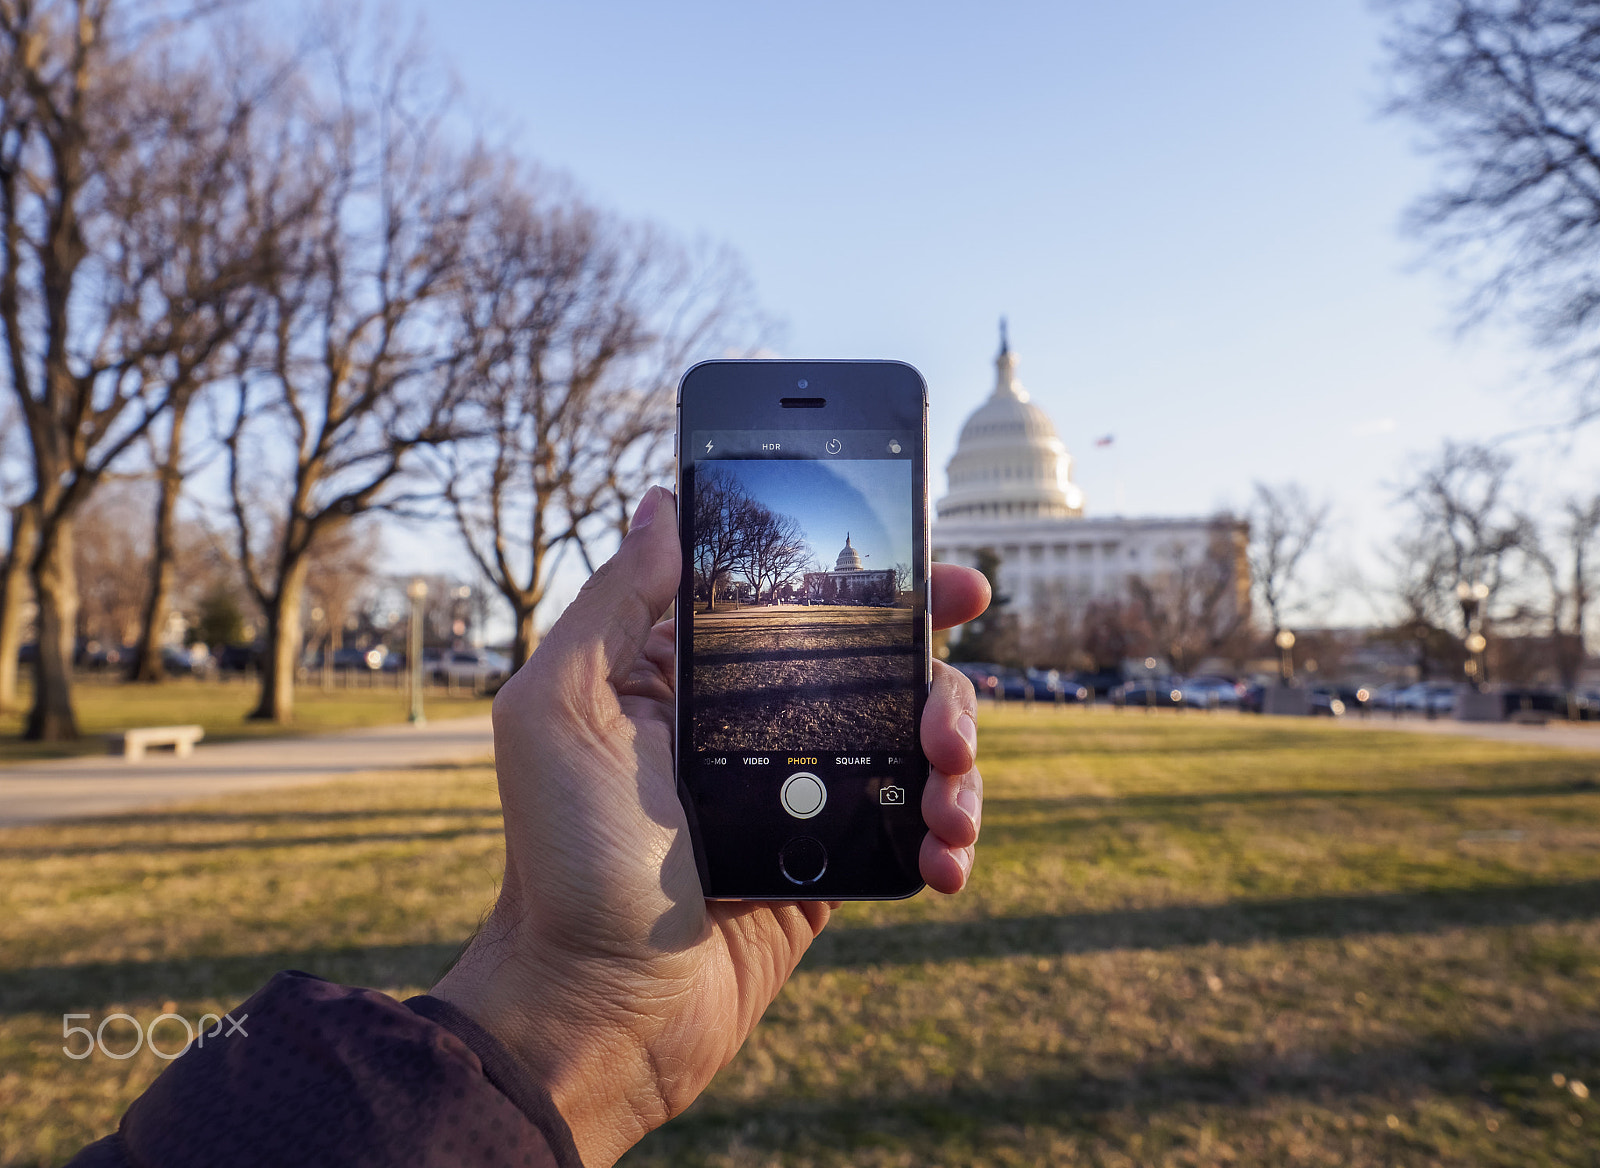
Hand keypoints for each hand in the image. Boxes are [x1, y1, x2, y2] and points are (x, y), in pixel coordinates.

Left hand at [432, 486, 989, 1166]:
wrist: (600, 1013)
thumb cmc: (565, 861)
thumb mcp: (562, 711)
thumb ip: (616, 604)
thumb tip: (664, 503)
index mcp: (694, 674)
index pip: (799, 599)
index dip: (875, 578)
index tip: (938, 574)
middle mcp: (754, 721)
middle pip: (879, 663)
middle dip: (938, 674)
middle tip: (945, 714)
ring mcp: (800, 791)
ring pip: (912, 740)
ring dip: (957, 757)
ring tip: (949, 800)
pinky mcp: (832, 861)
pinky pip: (911, 824)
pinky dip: (947, 834)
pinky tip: (945, 857)